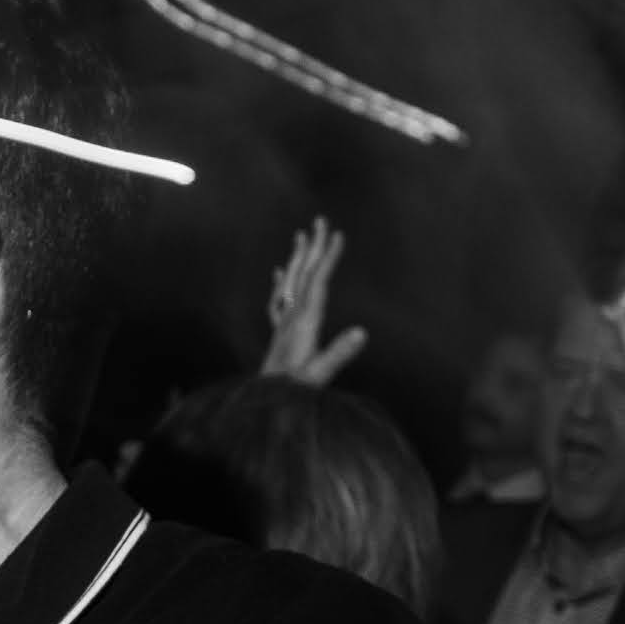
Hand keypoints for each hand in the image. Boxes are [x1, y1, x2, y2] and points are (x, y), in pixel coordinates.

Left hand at [258, 218, 364, 386]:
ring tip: (300, 236)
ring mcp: (283, 324)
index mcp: (304, 322)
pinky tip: (279, 273)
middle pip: (303, 274)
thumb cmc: (291, 391)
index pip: (318, 282)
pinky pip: (278, 300)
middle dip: (313, 246)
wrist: (261, 404)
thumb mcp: (318, 375)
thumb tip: (362, 332)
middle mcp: (292, 317)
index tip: (337, 235)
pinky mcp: (278, 334)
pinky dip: (281, 282)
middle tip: (319, 220)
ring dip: (297, 257)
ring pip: (290, 282)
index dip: (328, 257)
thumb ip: (338, 353)